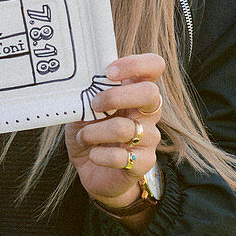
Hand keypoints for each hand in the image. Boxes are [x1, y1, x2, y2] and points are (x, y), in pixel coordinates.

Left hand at [65, 54, 164, 209]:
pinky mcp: (143, 163)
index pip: (154, 66)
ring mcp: (149, 138)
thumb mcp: (84, 109)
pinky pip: (121, 156)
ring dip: (95, 132)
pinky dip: (99, 155)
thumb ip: (88, 93)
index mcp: (137, 92)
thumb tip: (81, 79)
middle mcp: (149, 113)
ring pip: (126, 128)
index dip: (135, 64)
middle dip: (115, 96)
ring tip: (83, 136)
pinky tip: (93, 154)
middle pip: (149, 93)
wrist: (93, 171)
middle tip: (94, 105)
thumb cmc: (90, 134)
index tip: (109, 72)